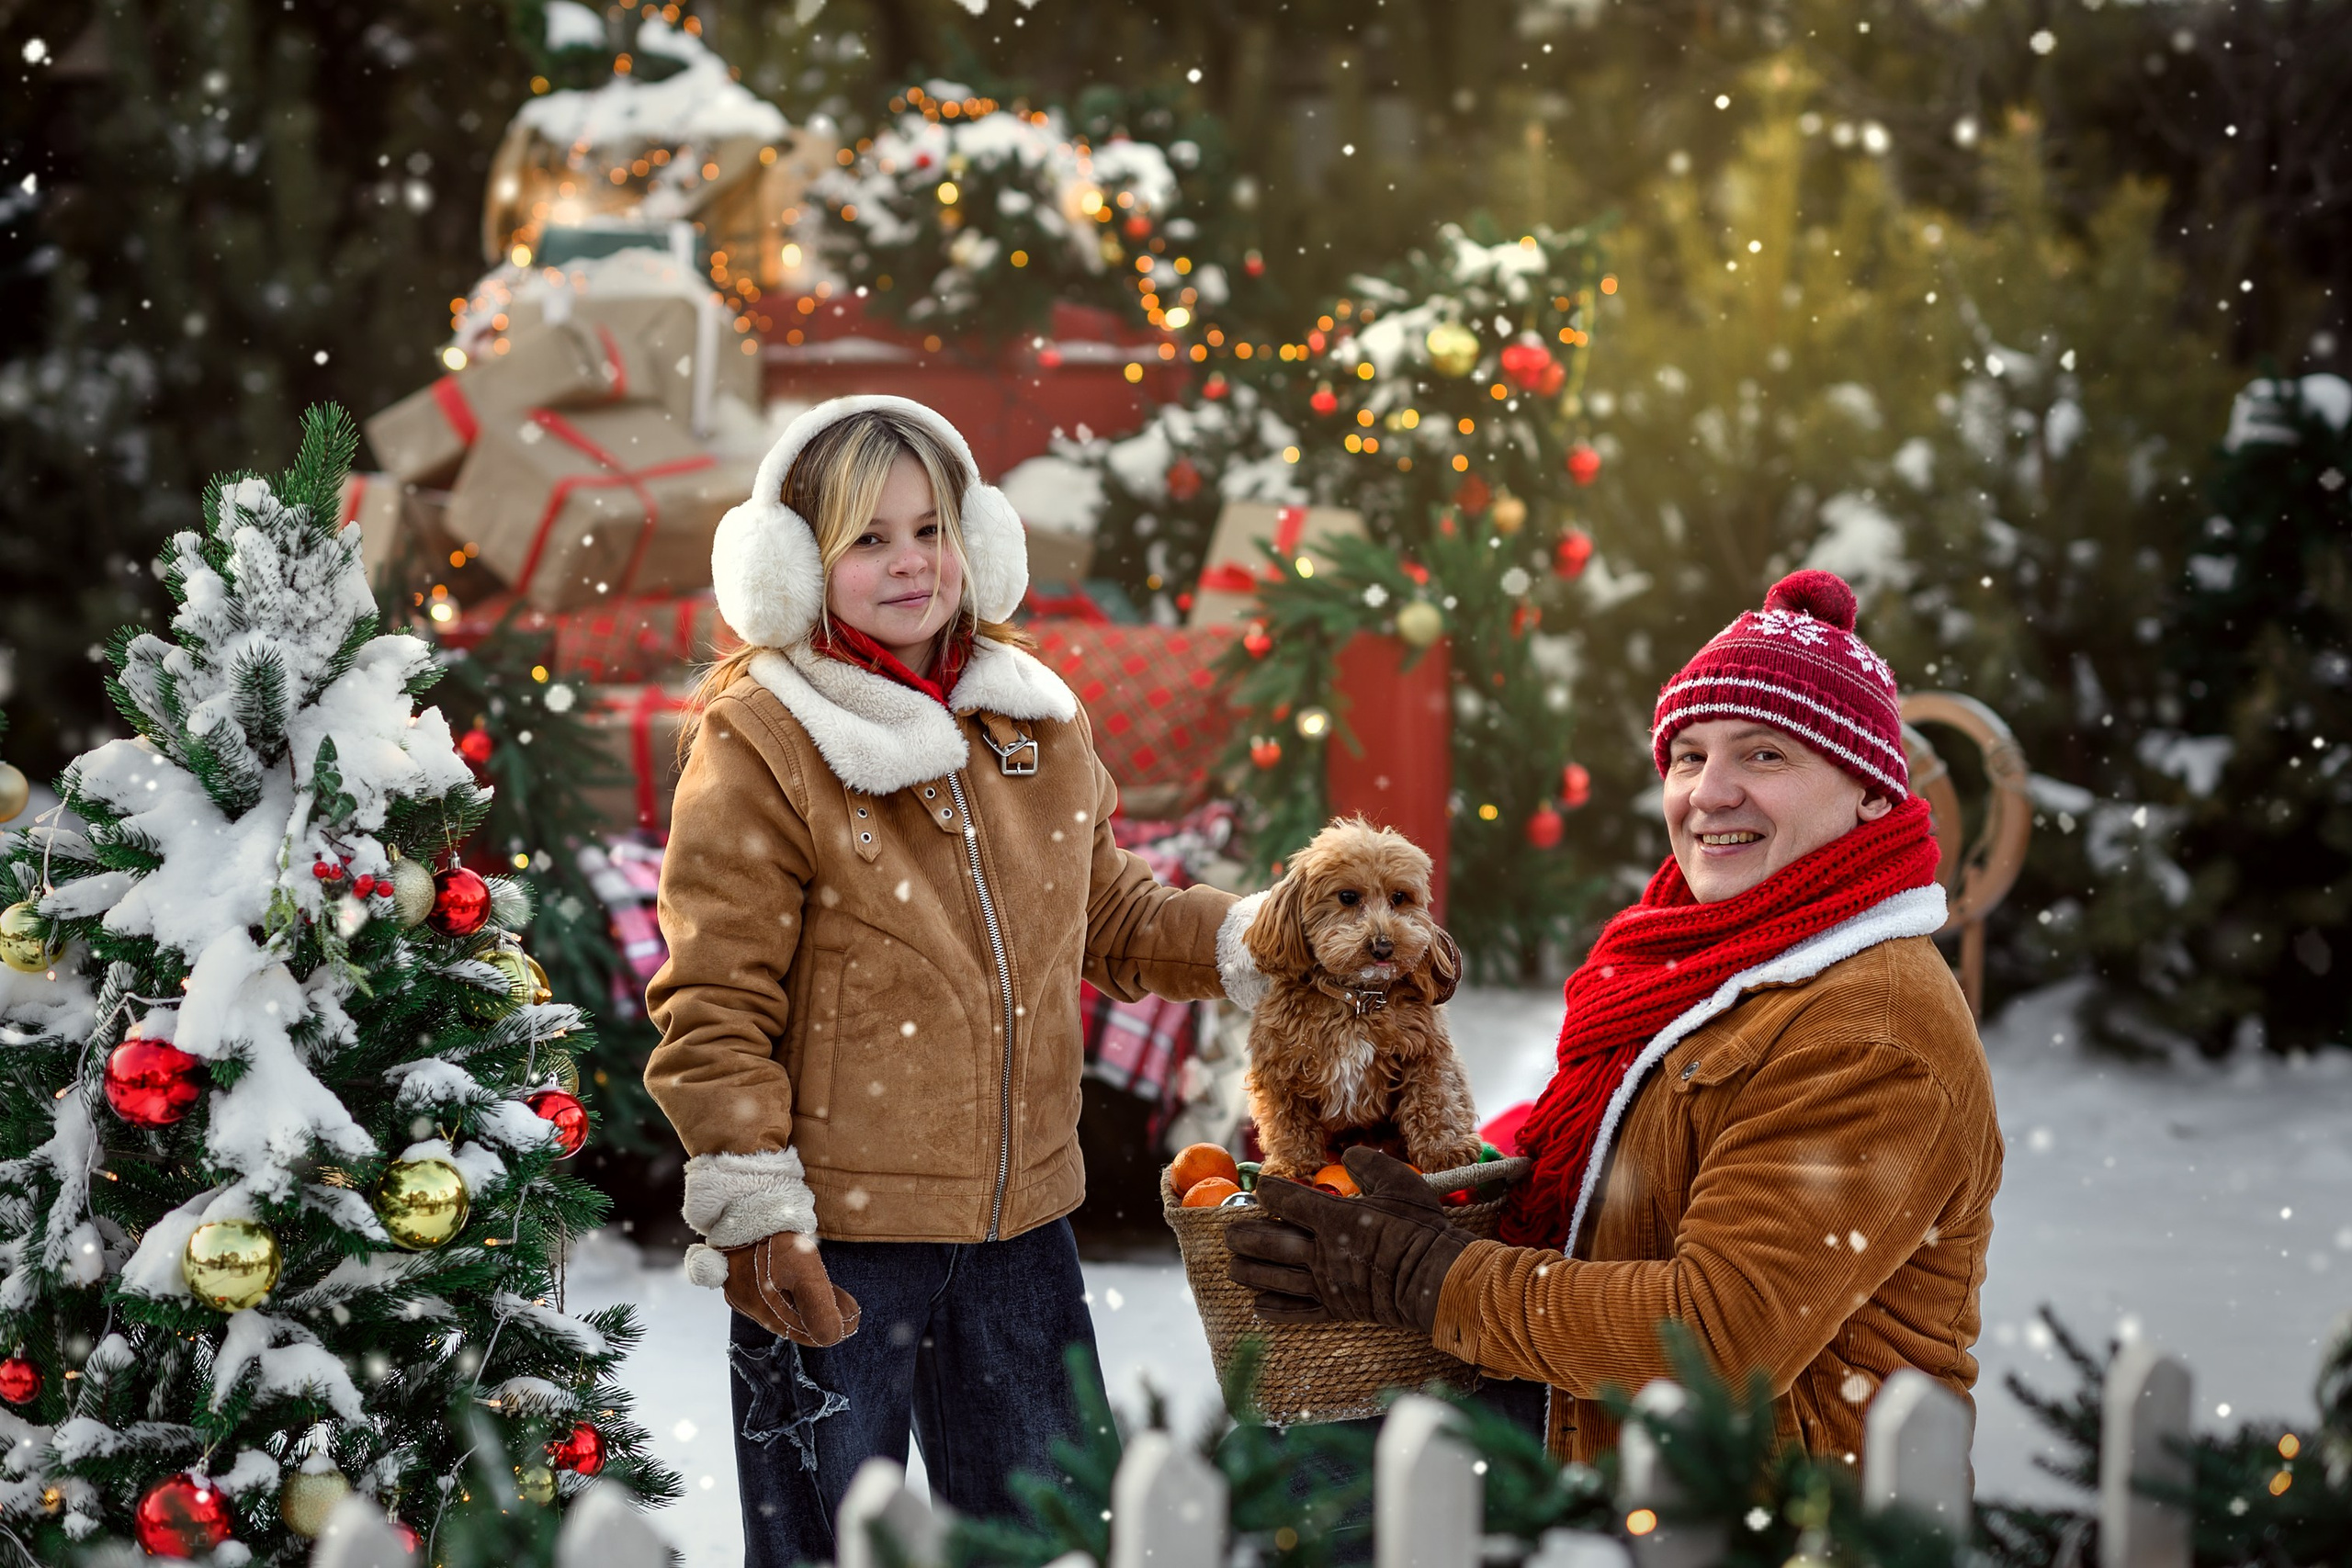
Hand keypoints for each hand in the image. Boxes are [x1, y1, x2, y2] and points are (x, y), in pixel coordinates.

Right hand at [724, 1231, 860, 1346]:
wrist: (748, 1197)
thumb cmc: (774, 1233)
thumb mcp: (803, 1270)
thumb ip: (818, 1306)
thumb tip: (833, 1337)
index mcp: (758, 1307)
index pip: (799, 1330)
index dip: (828, 1328)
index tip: (853, 1320)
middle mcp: (746, 1301)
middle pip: (790, 1319)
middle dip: (821, 1315)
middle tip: (850, 1308)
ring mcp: (743, 1286)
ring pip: (783, 1304)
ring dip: (811, 1303)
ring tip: (839, 1296)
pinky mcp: (745, 1270)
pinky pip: (774, 1289)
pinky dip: (796, 1290)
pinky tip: (809, 1280)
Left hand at [1225, 1147, 1471, 1333]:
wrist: (1437, 1279)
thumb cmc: (1420, 1228)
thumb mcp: (1400, 1182)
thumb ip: (1370, 1164)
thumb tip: (1349, 1154)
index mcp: (1334, 1217)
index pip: (1287, 1201)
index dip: (1268, 1192)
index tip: (1261, 1188)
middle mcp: (1321, 1252)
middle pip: (1268, 1243)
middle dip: (1242, 1236)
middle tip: (1228, 1233)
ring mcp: (1325, 1284)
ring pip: (1273, 1279)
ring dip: (1248, 1271)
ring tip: (1233, 1265)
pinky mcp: (1334, 1310)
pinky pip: (1296, 1311)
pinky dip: (1273, 1310)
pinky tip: (1257, 1306)